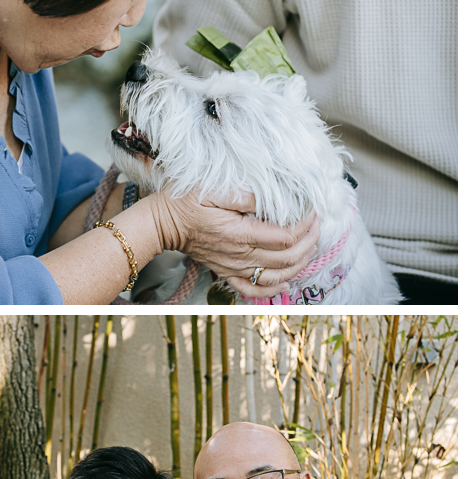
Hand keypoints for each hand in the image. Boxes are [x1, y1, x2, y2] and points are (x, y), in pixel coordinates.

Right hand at [148, 189, 319, 297]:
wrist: (162, 224)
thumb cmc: (185, 202)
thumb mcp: (215, 188)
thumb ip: (247, 195)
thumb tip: (274, 197)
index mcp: (240, 234)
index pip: (287, 237)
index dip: (306, 226)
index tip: (313, 211)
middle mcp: (240, 255)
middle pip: (287, 259)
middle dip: (310, 243)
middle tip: (317, 227)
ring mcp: (233, 267)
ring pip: (276, 277)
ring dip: (298, 266)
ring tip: (309, 250)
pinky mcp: (226, 272)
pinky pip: (252, 289)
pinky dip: (273, 290)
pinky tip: (286, 283)